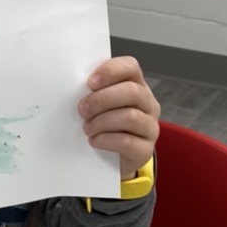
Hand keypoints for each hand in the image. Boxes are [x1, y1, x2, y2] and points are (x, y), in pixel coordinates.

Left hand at [78, 56, 159, 179]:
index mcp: (137, 85)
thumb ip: (96, 91)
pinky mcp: (146, 149)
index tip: (90, 82)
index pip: (131, 67)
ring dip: (102, 122)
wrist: (114, 159)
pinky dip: (106, 140)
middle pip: (132, 92)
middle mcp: (148, 103)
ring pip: (130, 117)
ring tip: (87, 128)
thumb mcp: (103, 104)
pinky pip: (127, 141)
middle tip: (83, 109)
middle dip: (102, 100)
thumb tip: (75, 86)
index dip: (110, 71)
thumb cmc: (106, 125)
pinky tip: (94, 140)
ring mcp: (150, 127)